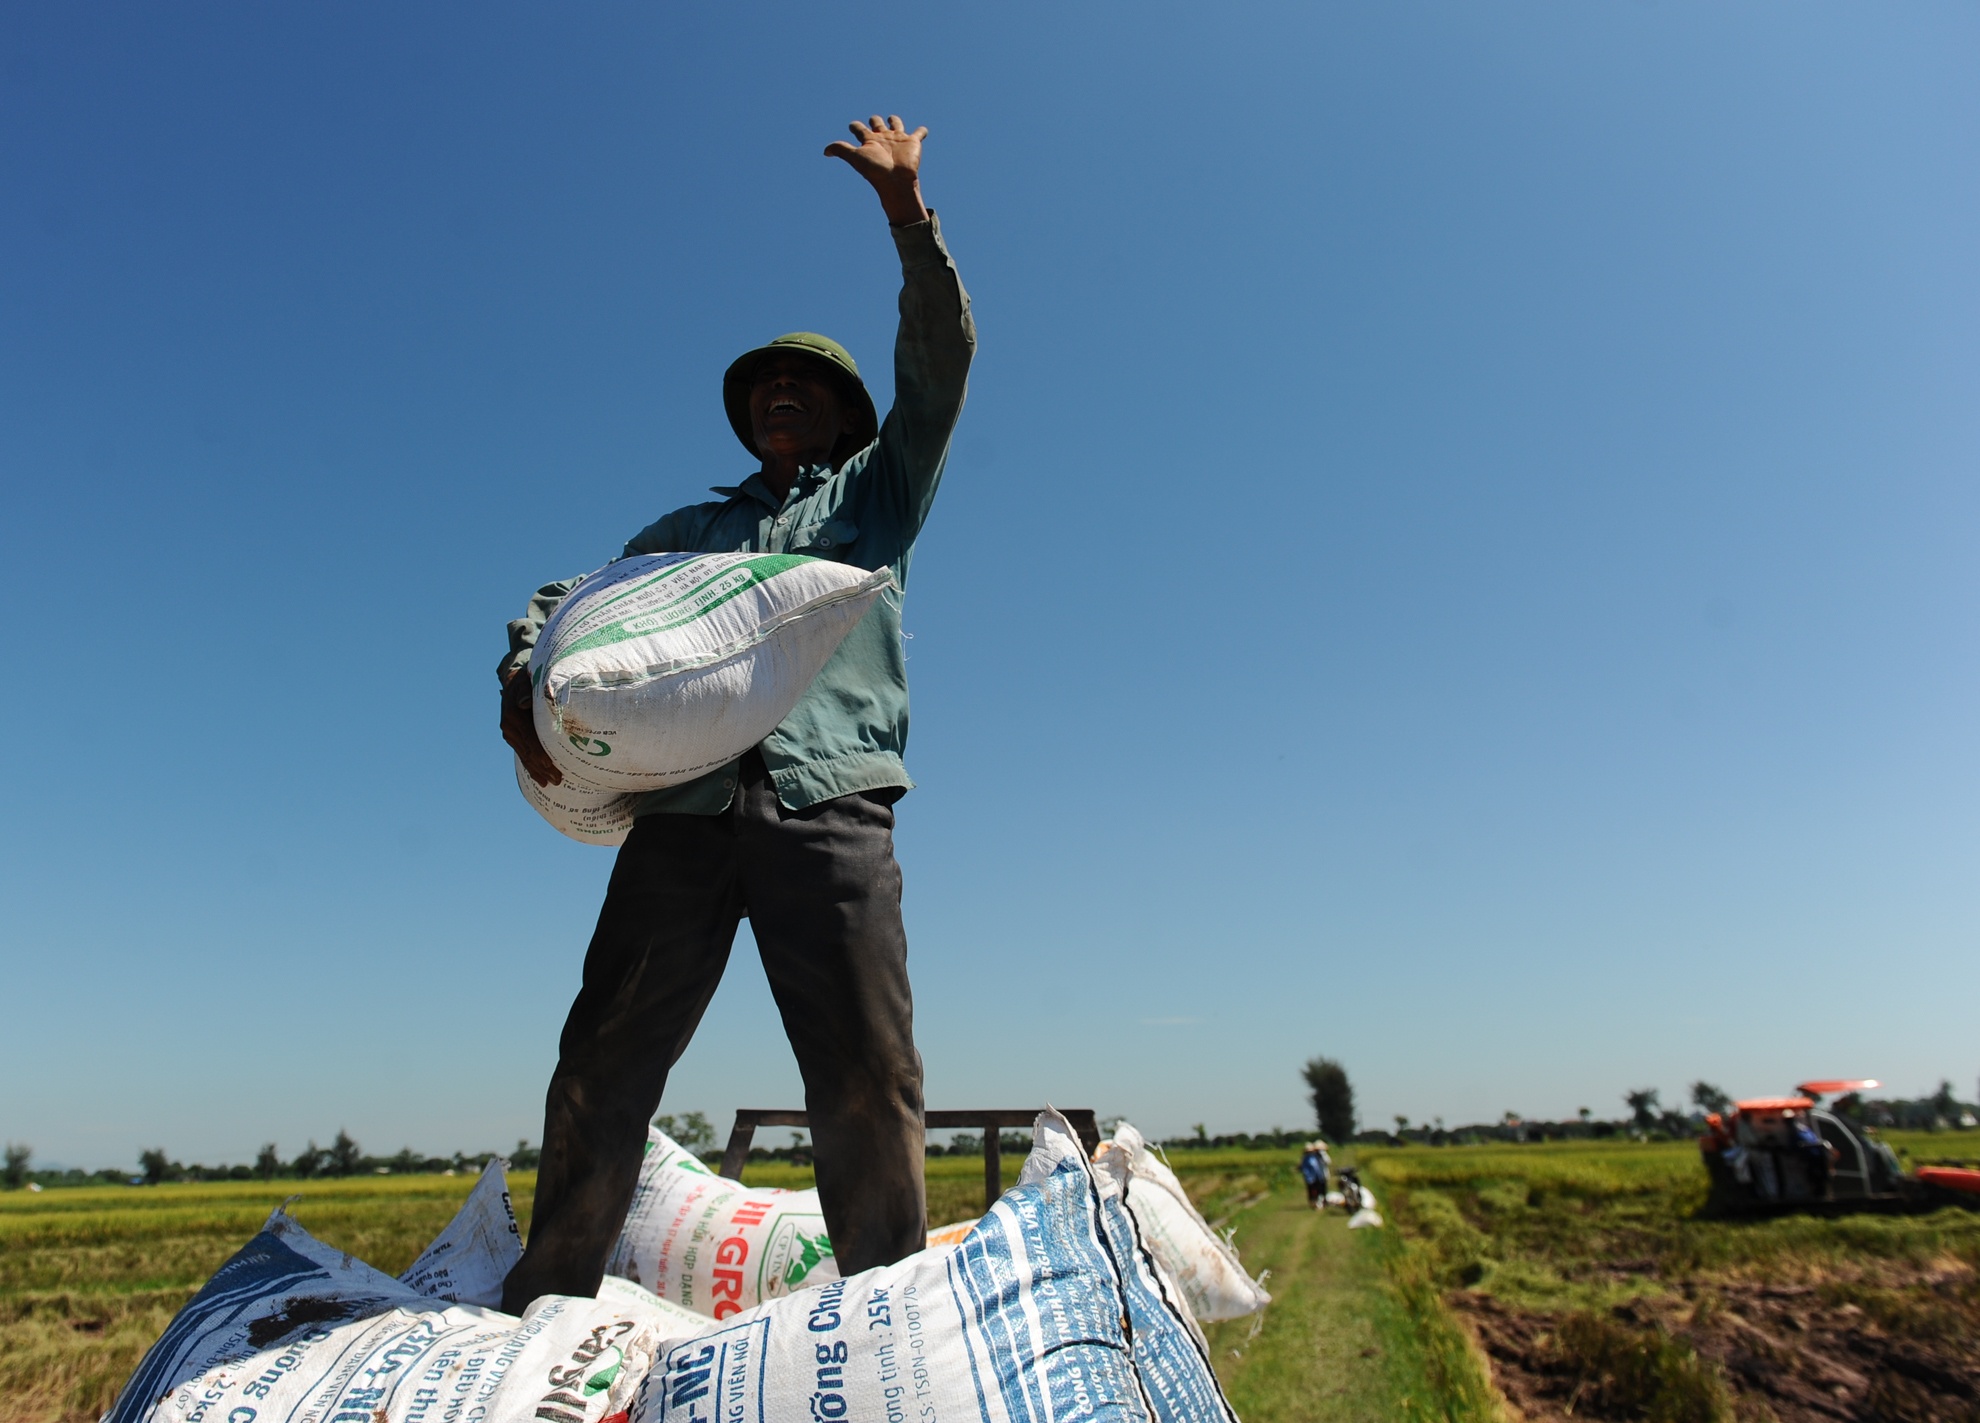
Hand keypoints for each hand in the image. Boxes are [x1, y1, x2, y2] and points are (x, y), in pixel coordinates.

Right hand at [502, 668, 562, 786]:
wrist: (516, 682)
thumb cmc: (529, 680)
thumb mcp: (529, 681)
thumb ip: (527, 691)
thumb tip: (524, 702)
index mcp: (513, 715)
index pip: (529, 738)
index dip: (540, 753)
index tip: (550, 765)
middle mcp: (509, 727)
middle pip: (528, 751)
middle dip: (543, 767)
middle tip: (558, 780)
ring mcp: (510, 734)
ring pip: (525, 756)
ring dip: (538, 771)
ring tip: (553, 783)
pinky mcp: (513, 738)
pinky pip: (523, 755)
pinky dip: (531, 768)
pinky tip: (541, 780)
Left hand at [824, 115, 928, 225]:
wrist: (896, 180)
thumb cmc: (876, 170)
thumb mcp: (855, 157)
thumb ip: (841, 150)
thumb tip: (825, 152)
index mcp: (869, 141)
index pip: (859, 129)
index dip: (855, 126)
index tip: (852, 127)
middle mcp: (883, 139)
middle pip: (877, 123)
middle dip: (875, 120)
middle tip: (873, 120)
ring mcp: (898, 140)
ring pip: (896, 124)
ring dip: (895, 121)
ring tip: (893, 120)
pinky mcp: (913, 142)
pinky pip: (919, 133)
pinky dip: (922, 131)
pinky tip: (923, 130)